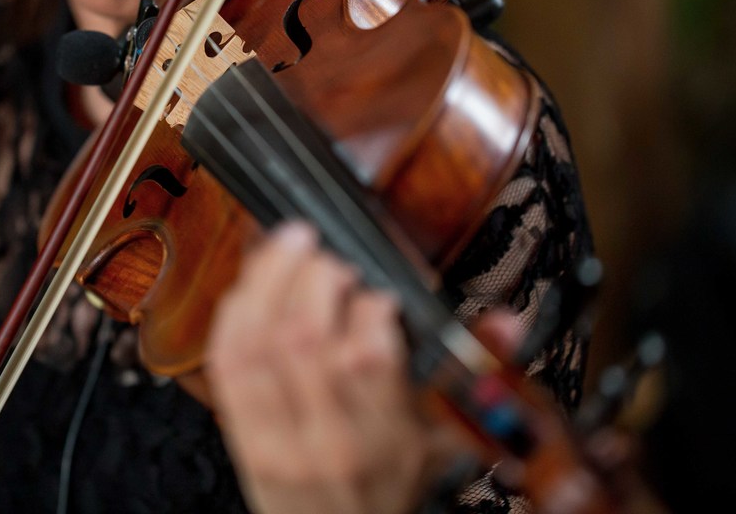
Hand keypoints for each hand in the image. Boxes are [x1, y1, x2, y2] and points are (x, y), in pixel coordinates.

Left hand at [205, 221, 450, 513]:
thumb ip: (475, 373)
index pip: (370, 356)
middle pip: (304, 336)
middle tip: (325, 254)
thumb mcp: (444, 442)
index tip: (375, 289)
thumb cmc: (389, 489)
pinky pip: (227, 362)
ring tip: (287, 246)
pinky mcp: (241, 436)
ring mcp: (278, 438)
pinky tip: (250, 287)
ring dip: (268, 279)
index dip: (369, 303)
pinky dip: (234, 314)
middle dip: (313, 276)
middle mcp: (329, 437)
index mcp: (387, 438)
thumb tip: (508, 319)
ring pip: (258, 339)